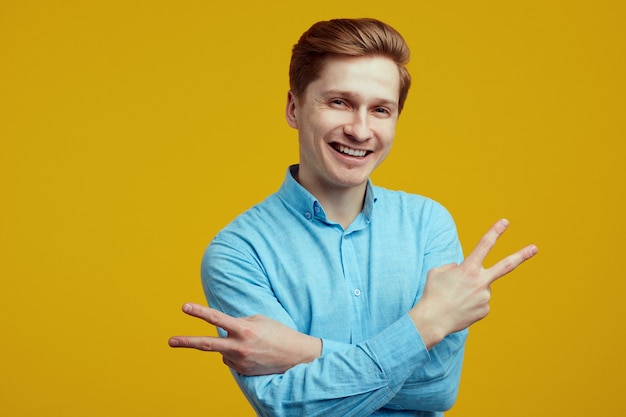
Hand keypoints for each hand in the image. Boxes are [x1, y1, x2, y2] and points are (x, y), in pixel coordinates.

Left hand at [169, 303, 321, 375]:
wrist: (296, 356)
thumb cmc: (278, 333)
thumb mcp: (259, 320)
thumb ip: (237, 323)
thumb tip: (221, 333)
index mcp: (244, 329)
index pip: (217, 319)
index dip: (199, 312)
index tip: (184, 307)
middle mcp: (239, 347)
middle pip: (206, 344)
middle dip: (187, 341)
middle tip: (170, 341)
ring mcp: (240, 361)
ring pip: (222, 351)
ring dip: (229, 345)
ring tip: (251, 344)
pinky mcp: (242, 372)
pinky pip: (231, 360)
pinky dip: (237, 355)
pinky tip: (253, 353)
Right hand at [410, 219, 537, 348]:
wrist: (433, 320)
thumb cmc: (433, 293)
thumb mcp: (438, 272)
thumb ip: (454, 267)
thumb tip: (462, 270)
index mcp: (468, 268)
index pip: (485, 245)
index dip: (495, 231)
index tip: (505, 222)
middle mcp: (481, 281)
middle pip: (506, 265)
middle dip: (522, 255)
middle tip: (535, 248)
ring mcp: (485, 296)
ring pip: (482, 287)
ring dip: (471, 290)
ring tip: (456, 298)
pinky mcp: (485, 310)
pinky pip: (480, 301)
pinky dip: (470, 302)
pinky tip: (460, 307)